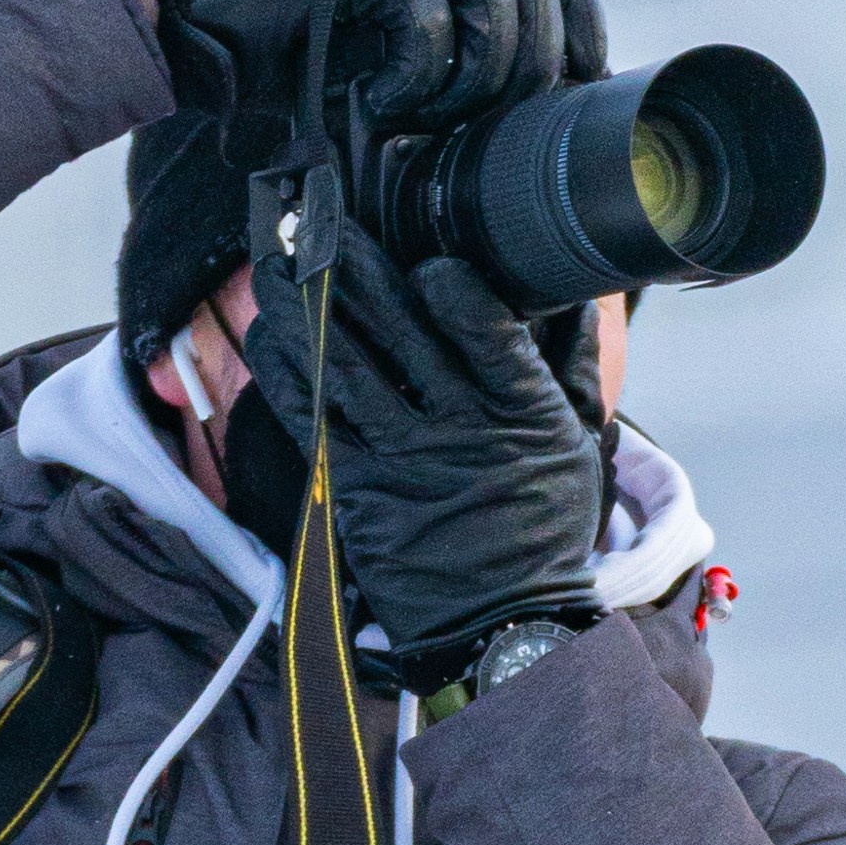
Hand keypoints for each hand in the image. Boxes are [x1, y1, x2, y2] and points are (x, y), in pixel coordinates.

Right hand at [141, 0, 569, 135]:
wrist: (203, 18)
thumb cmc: (295, 50)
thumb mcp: (391, 59)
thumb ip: (455, 68)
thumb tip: (527, 124)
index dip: (580, 22)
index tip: (584, 81)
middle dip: (532, 64)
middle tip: (492, 124)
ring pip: (497, 1)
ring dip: (474, 78)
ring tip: (426, 115)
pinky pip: (429, 21)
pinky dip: (416, 78)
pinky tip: (380, 98)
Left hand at [240, 223, 605, 679]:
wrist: (503, 626)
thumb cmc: (541, 531)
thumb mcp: (576, 444)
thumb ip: (572, 368)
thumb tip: (578, 299)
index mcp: (520, 411)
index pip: (486, 331)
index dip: (453, 288)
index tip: (428, 256)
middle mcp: (459, 428)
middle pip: (400, 331)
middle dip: (356, 268)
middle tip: (319, 217)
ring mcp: (404, 459)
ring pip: (345, 367)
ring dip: (306, 307)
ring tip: (276, 257)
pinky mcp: (359, 490)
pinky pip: (314, 421)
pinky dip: (287, 374)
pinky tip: (267, 335)